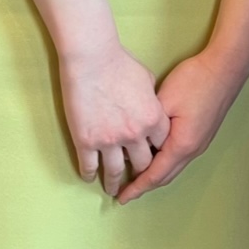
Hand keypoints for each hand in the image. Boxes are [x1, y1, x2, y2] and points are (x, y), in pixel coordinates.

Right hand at [59, 39, 169, 196]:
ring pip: (115, 172)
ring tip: (112, 189)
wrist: (92, 59)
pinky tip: (90, 177)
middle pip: (142, 163)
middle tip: (135, 177)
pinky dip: (90, 174)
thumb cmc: (120, 63)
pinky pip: (89, 166)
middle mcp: (134, 134)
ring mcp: (109, 141)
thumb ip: (151, 100)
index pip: (161, 145)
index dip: (157, 150)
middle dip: (140, 170)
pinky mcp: (86, 141)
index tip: (152, 156)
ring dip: (114, 183)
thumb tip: (151, 107)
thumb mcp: (147, 80)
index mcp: (153, 118)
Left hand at [117, 51, 241, 203]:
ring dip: (156, 174)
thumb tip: (138, 141)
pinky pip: (180, 157)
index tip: (122, 197)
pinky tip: (155, 155)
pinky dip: (165, 163)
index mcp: (182, 145)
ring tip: (137, 175)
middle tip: (125, 191)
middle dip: (145, 186)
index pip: (155, 175)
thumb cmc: (195, 81)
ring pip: (174, 167)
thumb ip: (150, 126)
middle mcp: (193, 149)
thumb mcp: (165, 101)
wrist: (226, 67)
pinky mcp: (203, 133)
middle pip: (165, 176)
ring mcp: (201, 142)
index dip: (137, 187)